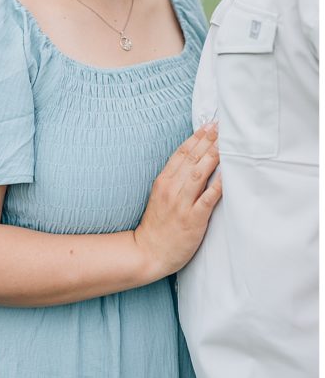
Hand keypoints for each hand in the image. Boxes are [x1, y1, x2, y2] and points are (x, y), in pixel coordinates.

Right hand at [133, 123, 221, 278]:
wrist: (148, 251)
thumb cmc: (157, 225)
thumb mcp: (159, 197)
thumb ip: (174, 180)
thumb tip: (193, 163)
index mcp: (163, 181)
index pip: (181, 154)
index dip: (196, 138)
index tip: (209, 126)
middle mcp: (171, 189)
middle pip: (192, 159)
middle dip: (207, 141)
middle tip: (221, 127)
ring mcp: (181, 203)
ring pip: (199, 174)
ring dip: (213, 157)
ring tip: (226, 143)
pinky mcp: (192, 219)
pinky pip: (208, 199)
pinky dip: (218, 185)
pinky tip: (228, 175)